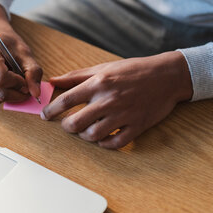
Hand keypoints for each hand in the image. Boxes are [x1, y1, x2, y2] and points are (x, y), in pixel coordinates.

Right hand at [0, 3, 42, 102]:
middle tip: (25, 84)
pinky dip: (1, 90)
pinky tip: (3, 78)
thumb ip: (32, 71)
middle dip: (16, 93)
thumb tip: (36, 93)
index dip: (18, 83)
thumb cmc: (5, 38)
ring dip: (9, 93)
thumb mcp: (22, 50)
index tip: (25, 79)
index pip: (2, 80)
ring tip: (14, 79)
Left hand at [41, 51, 192, 148]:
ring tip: (85, 131)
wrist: (167, 75)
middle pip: (76, 123)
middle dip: (66, 127)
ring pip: (93, 136)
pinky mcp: (137, 126)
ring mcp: (124, 115)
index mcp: (98, 83)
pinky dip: (105, 144)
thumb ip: (75, 76)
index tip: (45, 116)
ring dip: (85, 136)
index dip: (51, 110)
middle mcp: (109, 100)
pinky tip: (103, 138)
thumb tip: (52, 82)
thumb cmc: (132, 70)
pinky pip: (115, 143)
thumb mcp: (102, 68)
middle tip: (67, 125)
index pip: (66, 100)